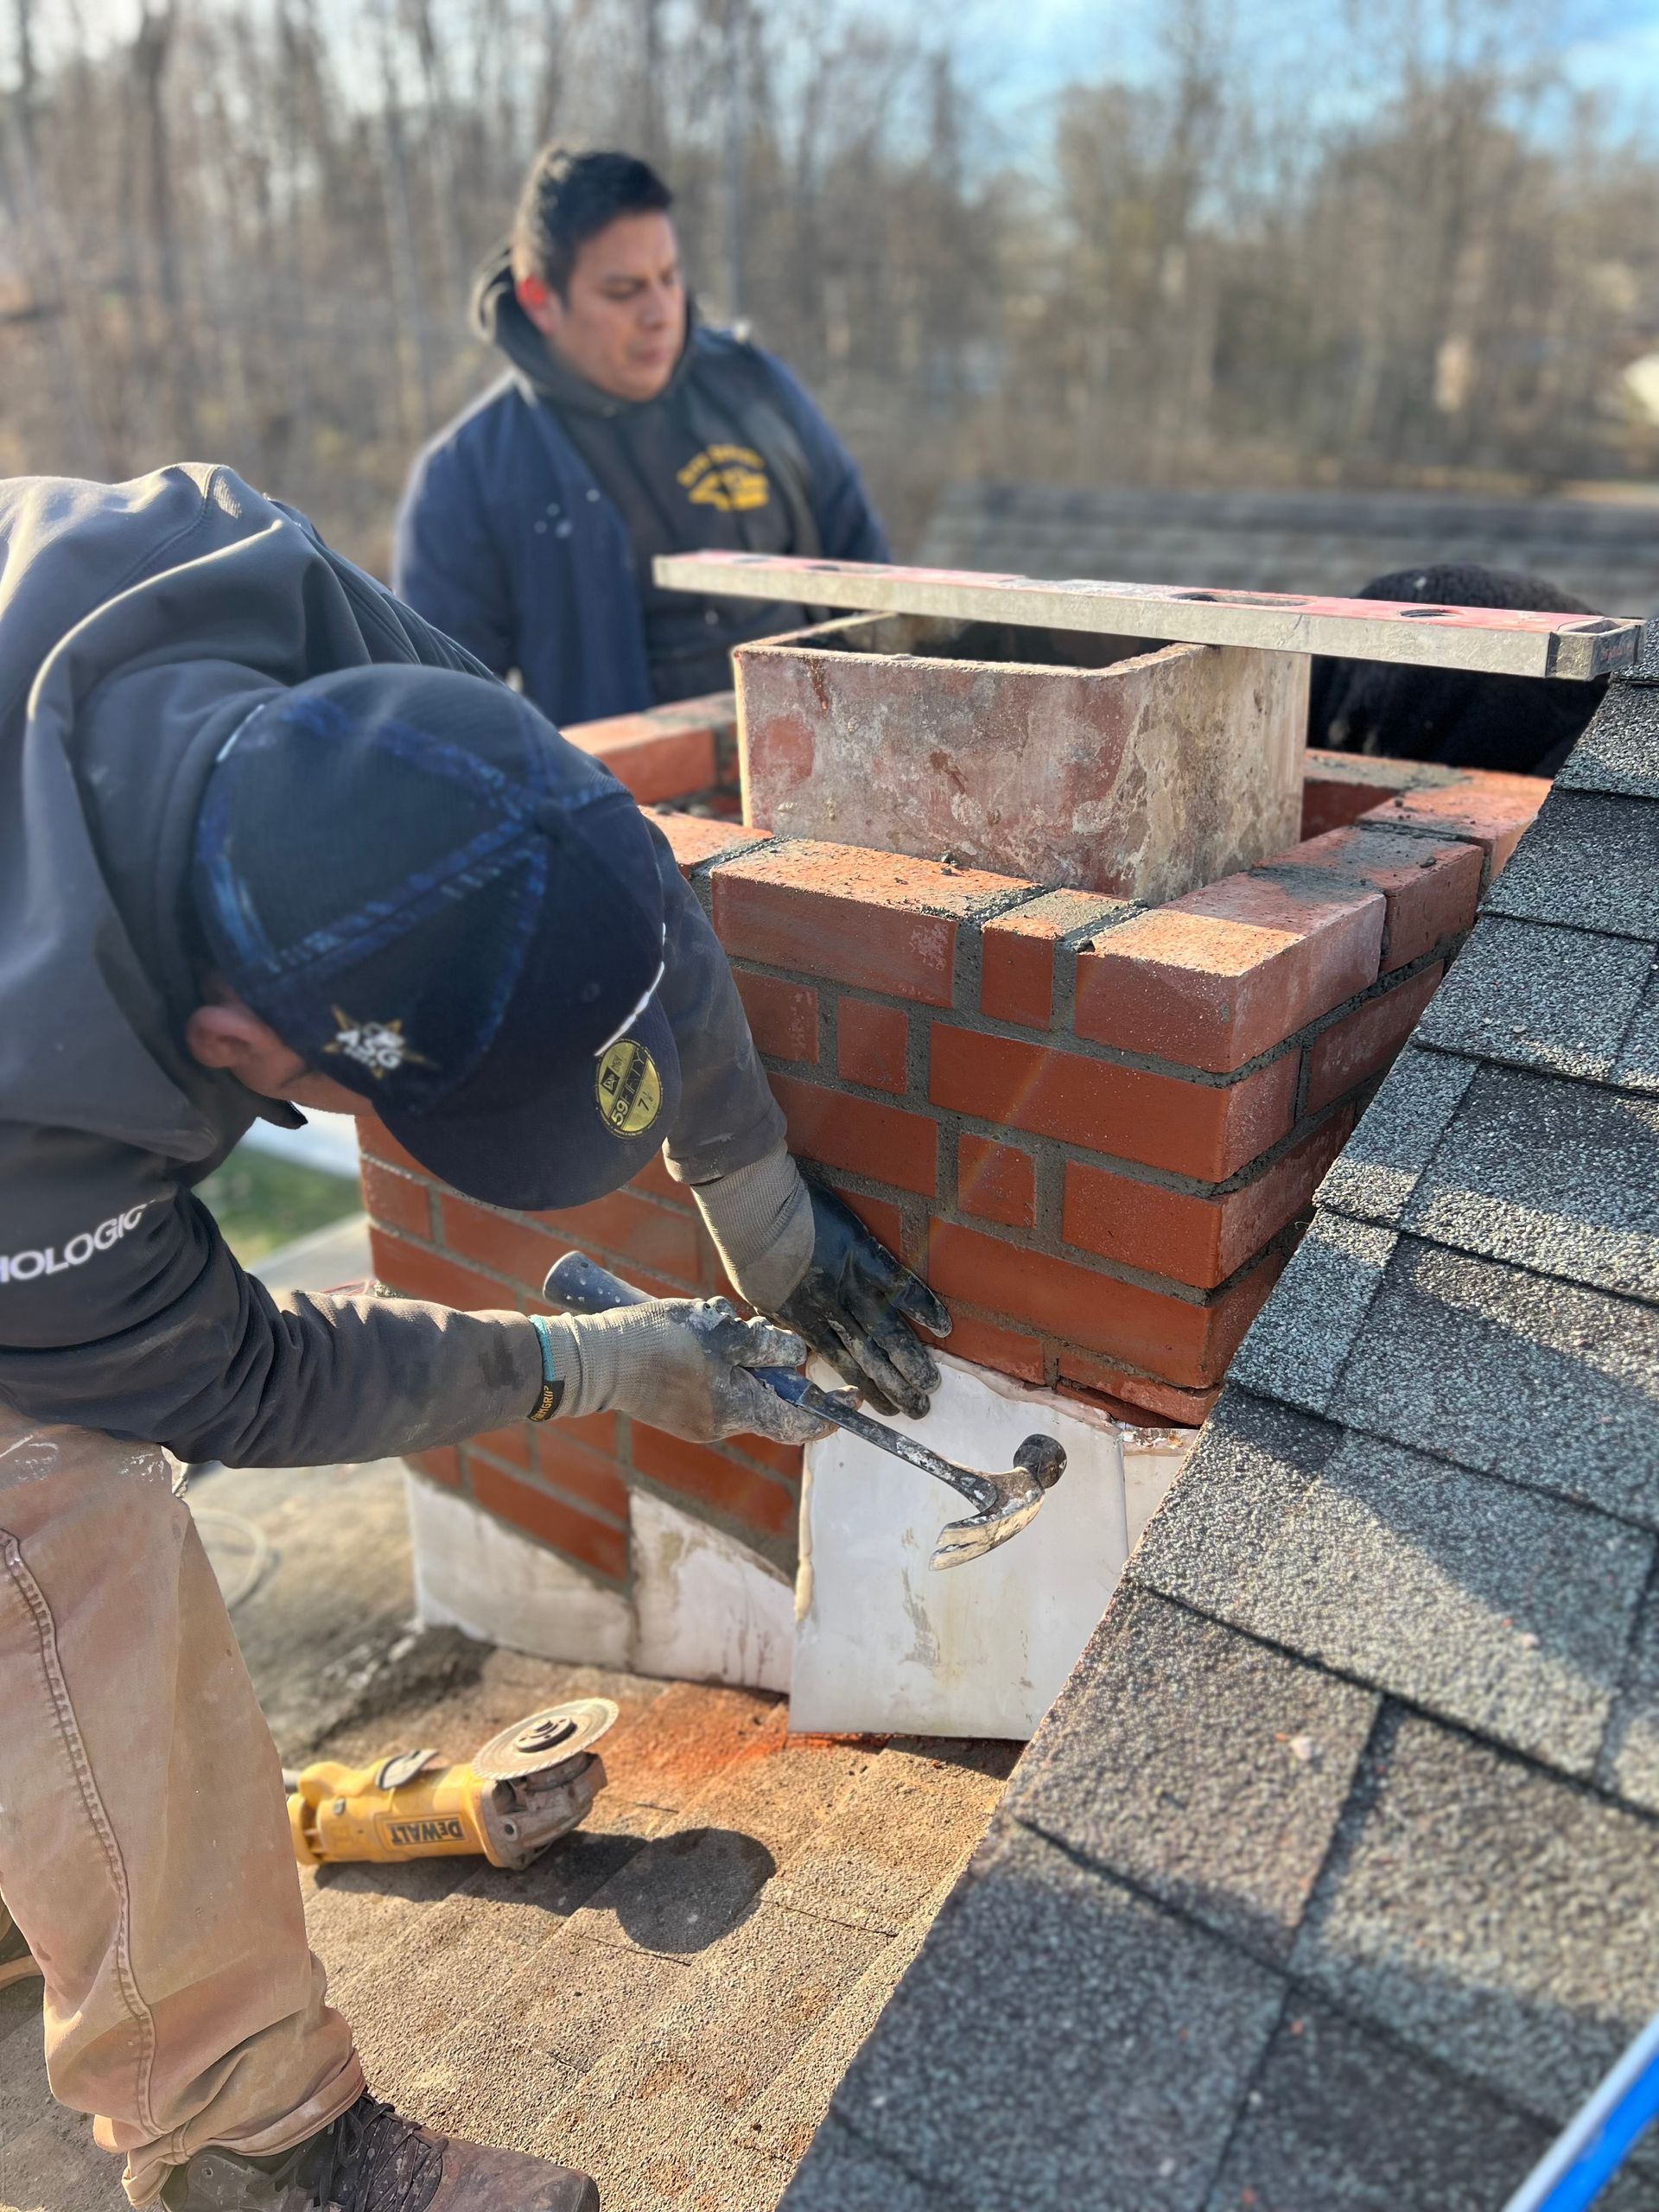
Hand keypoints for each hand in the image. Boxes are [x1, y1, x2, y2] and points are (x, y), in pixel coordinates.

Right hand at [542, 1295, 834, 1447]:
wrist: (595, 1360)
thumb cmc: (659, 1342)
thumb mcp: (720, 1333)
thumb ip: (763, 1347)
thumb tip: (796, 1357)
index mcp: (737, 1409)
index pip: (797, 1422)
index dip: (829, 1413)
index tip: (853, 1401)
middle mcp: (721, 1424)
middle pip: (767, 1399)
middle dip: (773, 1365)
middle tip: (758, 1330)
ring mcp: (695, 1420)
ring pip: (739, 1389)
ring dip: (742, 1359)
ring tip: (719, 1323)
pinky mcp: (675, 1409)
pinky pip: (713, 1388)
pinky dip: (719, 1365)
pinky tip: (695, 1336)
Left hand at [776, 1183, 951, 1418]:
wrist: (754, 1210)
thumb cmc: (749, 1243)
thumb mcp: (758, 1289)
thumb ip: (781, 1310)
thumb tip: (788, 1324)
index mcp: (804, 1319)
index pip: (841, 1362)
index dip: (864, 1386)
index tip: (883, 1407)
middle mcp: (831, 1310)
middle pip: (869, 1357)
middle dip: (895, 1386)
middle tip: (918, 1410)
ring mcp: (848, 1284)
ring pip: (886, 1332)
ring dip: (911, 1361)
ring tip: (931, 1386)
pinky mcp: (862, 1256)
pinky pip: (899, 1285)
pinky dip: (922, 1305)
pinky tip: (943, 1327)